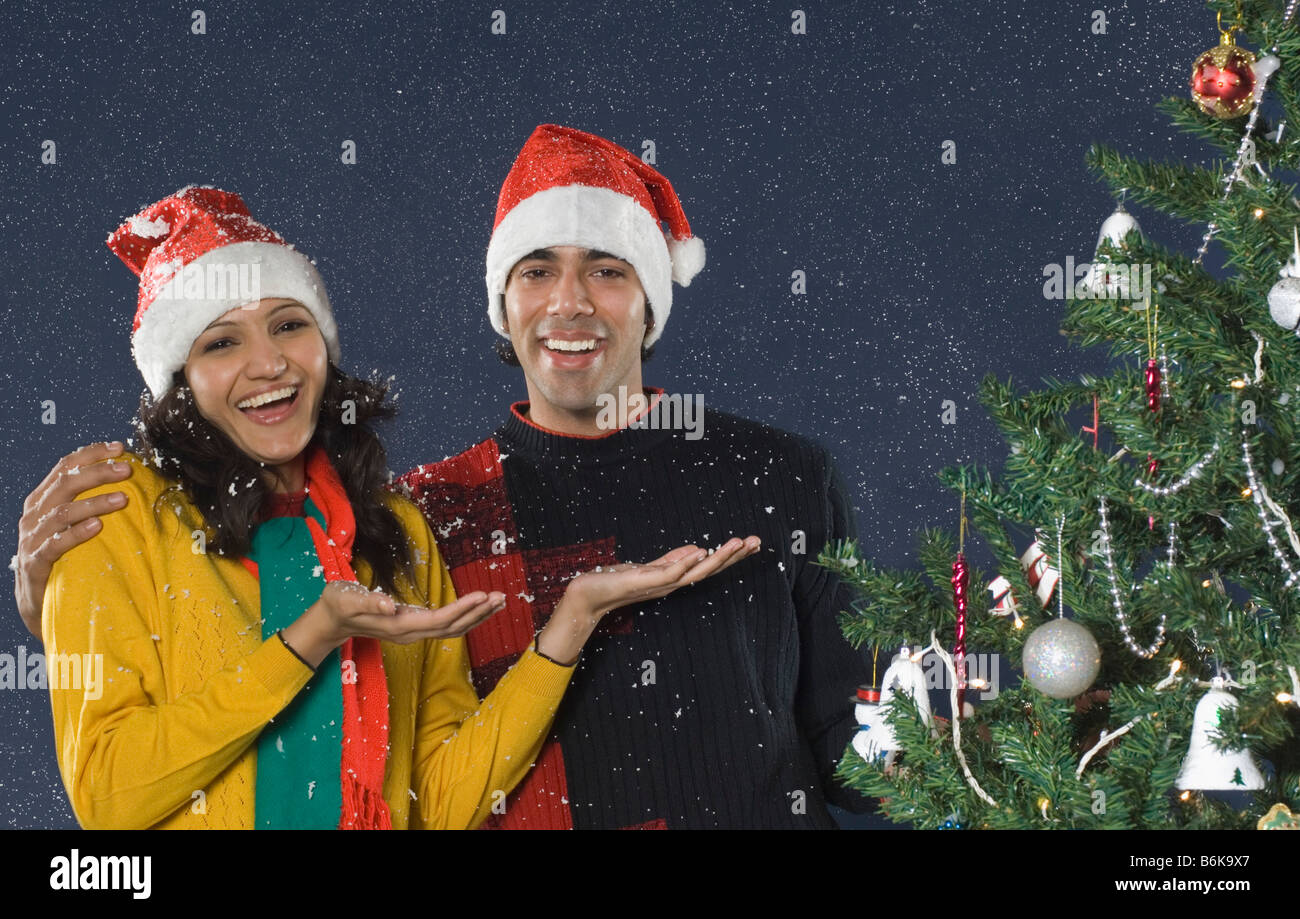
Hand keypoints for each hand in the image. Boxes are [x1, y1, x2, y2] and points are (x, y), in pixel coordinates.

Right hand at [15, 441, 132, 637]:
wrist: (38, 602)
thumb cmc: (64, 557)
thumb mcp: (72, 525)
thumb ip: (89, 503)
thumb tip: (130, 482)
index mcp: (43, 500)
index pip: (65, 467)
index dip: (91, 454)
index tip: (119, 447)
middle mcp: (34, 515)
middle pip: (65, 484)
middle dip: (97, 472)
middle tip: (127, 469)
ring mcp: (32, 539)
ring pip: (62, 512)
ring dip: (94, 502)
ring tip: (122, 499)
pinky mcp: (35, 563)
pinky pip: (55, 544)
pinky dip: (77, 533)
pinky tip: (98, 526)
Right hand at [282, 580, 507, 668]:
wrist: (331, 620)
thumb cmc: (338, 604)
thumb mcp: (347, 598)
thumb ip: (369, 602)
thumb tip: (390, 605)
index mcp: (399, 625)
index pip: (438, 620)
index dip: (462, 609)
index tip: (482, 596)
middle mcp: (410, 633)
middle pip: (452, 627)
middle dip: (478, 613)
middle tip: (501, 597)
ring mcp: (413, 633)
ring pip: (452, 629)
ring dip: (476, 617)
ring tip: (498, 602)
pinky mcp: (414, 628)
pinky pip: (446, 626)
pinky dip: (465, 617)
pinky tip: (478, 608)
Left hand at [536, 535, 761, 664]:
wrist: (588, 596)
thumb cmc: (617, 582)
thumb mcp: (651, 567)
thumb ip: (673, 559)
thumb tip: (697, 548)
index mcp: (675, 578)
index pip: (709, 566)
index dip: (732, 556)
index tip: (753, 544)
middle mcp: (671, 583)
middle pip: (709, 570)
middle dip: (734, 557)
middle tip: (758, 543)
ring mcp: (659, 584)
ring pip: (695, 572)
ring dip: (718, 558)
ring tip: (738, 544)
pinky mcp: (643, 581)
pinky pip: (669, 573)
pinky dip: (685, 563)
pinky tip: (700, 551)